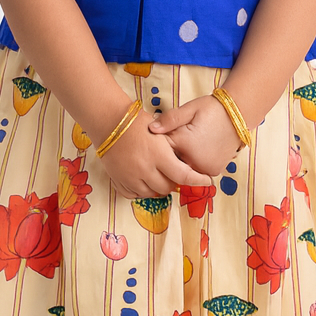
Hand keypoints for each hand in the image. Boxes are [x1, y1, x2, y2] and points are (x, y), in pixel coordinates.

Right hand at [97, 107, 214, 200]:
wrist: (109, 121)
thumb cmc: (137, 122)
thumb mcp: (160, 132)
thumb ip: (173, 150)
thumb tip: (186, 166)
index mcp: (158, 154)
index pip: (183, 175)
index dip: (198, 180)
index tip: (206, 181)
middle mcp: (145, 169)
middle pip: (167, 187)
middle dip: (174, 182)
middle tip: (174, 173)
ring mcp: (130, 176)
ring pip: (151, 193)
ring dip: (158, 187)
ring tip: (159, 175)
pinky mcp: (118, 180)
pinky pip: (134, 195)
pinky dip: (142, 190)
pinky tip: (144, 180)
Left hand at [146, 94, 243, 176]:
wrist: (238, 114)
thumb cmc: (212, 109)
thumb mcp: (190, 109)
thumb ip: (170, 119)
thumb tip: (151, 129)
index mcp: (184, 144)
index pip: (162, 148)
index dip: (161, 141)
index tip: (165, 133)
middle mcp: (194, 161)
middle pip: (171, 161)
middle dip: (171, 151)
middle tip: (182, 136)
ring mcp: (205, 168)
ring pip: (183, 167)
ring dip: (182, 159)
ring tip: (192, 142)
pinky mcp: (213, 171)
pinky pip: (196, 170)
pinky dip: (194, 163)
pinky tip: (199, 149)